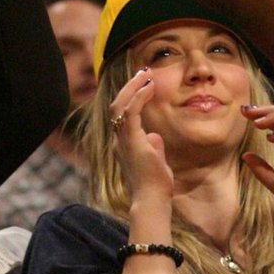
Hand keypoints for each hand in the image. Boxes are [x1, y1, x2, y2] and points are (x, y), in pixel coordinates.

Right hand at [110, 67, 174, 208]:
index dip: (131, 96)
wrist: (151, 200)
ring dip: (133, 86)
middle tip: (144, 72)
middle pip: (117, 105)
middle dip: (129, 86)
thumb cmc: (155, 186)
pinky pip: (131, 111)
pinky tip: (149, 87)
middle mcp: (118, 140)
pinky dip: (139, 96)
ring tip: (146, 74)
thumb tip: (155, 136)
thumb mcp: (156, 162)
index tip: (144, 83)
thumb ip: (154, 148)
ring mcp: (123, 140)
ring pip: (120, 104)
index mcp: (123, 144)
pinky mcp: (131, 140)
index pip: (121, 114)